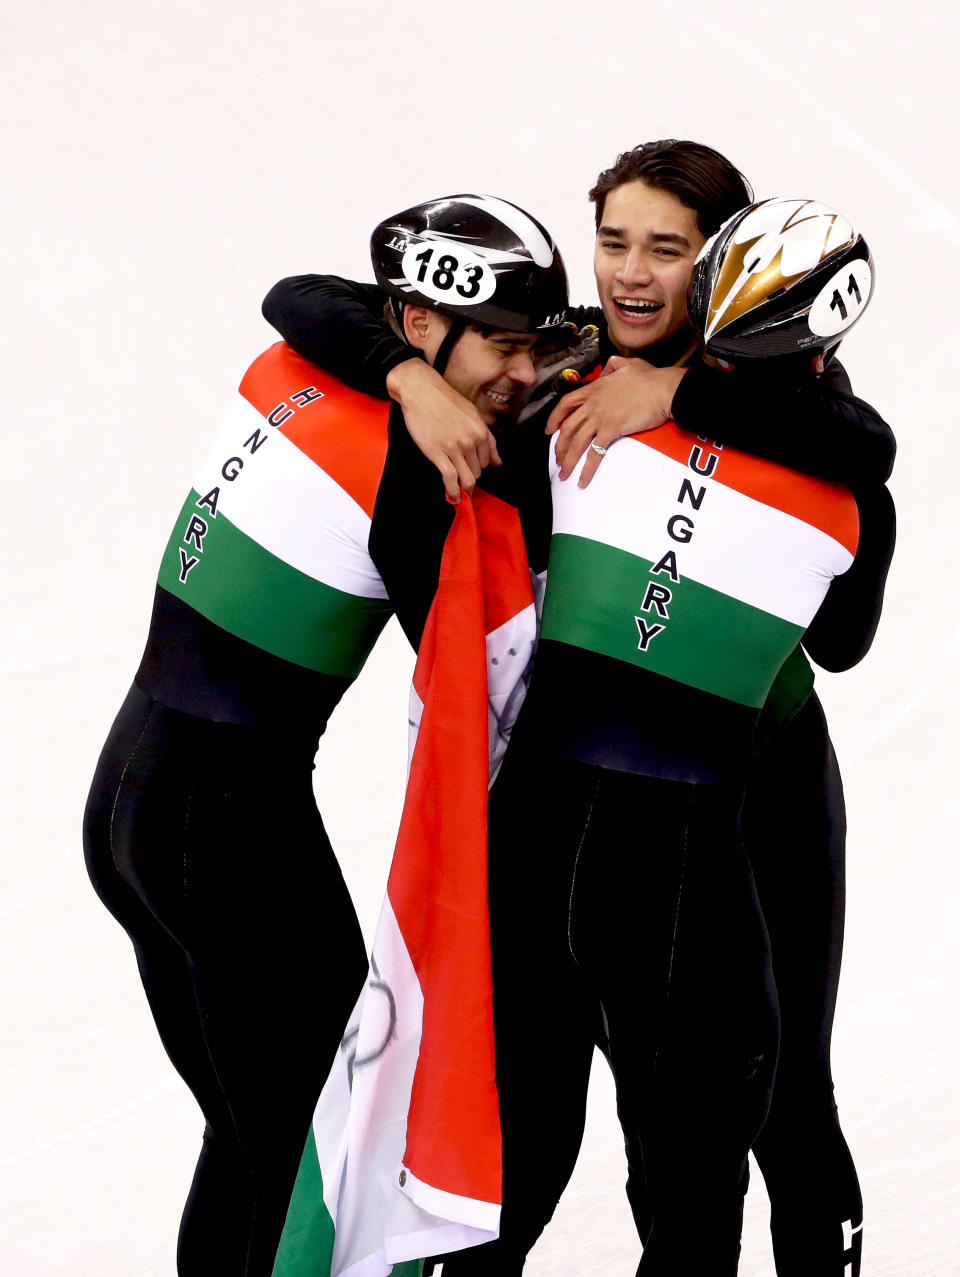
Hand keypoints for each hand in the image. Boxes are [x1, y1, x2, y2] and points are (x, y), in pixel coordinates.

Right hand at [386, 359, 500, 500]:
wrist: (421, 390)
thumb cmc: (444, 400)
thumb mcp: (472, 414)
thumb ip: (487, 439)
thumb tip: (497, 462)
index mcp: (481, 430)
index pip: (486, 461)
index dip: (478, 468)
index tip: (470, 471)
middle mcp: (471, 440)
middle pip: (477, 471)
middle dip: (470, 477)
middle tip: (460, 478)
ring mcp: (454, 447)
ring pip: (467, 478)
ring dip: (464, 489)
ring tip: (460, 494)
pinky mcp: (437, 453)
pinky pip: (450, 479)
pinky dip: (453, 493)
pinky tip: (453, 498)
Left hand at [545, 358, 686, 487]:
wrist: (663, 389)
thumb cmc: (650, 378)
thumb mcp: (626, 364)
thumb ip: (612, 366)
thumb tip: (606, 370)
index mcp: (594, 389)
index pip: (566, 404)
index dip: (554, 418)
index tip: (549, 430)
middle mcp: (593, 404)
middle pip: (567, 428)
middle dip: (559, 447)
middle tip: (558, 459)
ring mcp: (600, 417)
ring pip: (576, 443)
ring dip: (568, 461)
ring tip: (564, 474)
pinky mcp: (611, 430)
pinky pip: (595, 453)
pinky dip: (587, 469)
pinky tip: (583, 481)